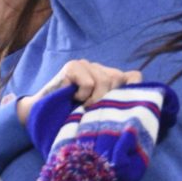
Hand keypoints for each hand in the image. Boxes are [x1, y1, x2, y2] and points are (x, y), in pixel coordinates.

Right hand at [15, 59, 142, 125]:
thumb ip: (117, 104)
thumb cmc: (72, 115)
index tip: (122, 107)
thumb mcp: (100, 111)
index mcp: (109, 77)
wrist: (41, 114)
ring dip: (94, 99)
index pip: (133, 76)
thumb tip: (140, 101)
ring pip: (105, 80)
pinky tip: (72, 97)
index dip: (132, 89)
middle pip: (119, 78)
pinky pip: (89, 82)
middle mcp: (99, 68)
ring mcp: (85, 65)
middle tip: (93, 109)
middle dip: (108, 98)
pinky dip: (82, 95)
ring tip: (82, 106)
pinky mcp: (72, 66)